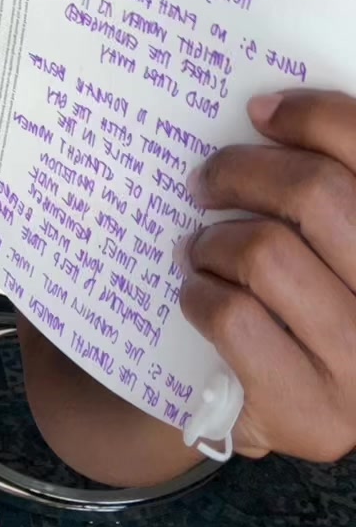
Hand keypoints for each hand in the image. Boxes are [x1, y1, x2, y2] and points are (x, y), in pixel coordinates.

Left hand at [178, 88, 355, 462]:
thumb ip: (319, 193)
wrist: (276, 410)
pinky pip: (234, 317)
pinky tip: (199, 295)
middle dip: (241, 172)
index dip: (314, 116)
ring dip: (215, 241)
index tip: (261, 112)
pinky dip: (200, 295)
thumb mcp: (327, 245)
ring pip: (267, 252)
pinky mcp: (314, 415)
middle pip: (314, 193)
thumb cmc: (302, 306)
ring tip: (202, 249)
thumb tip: (266, 112)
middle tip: (205, 181)